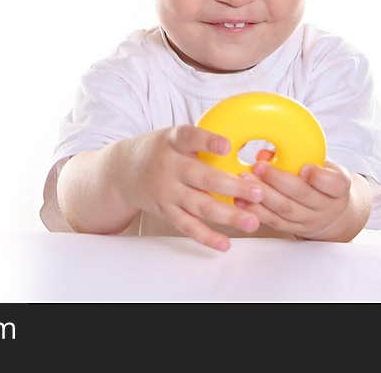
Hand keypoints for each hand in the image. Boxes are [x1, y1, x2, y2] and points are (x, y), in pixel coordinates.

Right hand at [112, 126, 266, 251]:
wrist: (123, 171)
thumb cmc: (160, 151)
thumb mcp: (174, 137)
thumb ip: (200, 142)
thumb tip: (241, 147)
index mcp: (173, 142)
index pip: (190, 137)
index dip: (207, 141)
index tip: (226, 145)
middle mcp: (169, 166)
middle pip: (202, 178)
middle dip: (232, 186)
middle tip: (258, 192)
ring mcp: (166, 191)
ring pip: (199, 205)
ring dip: (228, 215)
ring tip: (252, 221)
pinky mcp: (165, 210)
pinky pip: (187, 226)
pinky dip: (206, 236)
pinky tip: (225, 243)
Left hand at [234, 150, 370, 240]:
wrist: (331, 213)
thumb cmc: (322, 181)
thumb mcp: (321, 164)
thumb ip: (299, 156)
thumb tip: (265, 153)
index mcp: (338, 187)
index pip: (334, 184)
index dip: (319, 177)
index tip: (304, 168)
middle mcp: (326, 207)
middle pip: (302, 195)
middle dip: (278, 180)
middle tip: (259, 167)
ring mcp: (309, 220)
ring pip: (285, 209)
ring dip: (263, 195)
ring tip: (245, 181)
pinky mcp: (292, 228)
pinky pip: (273, 221)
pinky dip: (256, 211)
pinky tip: (241, 201)